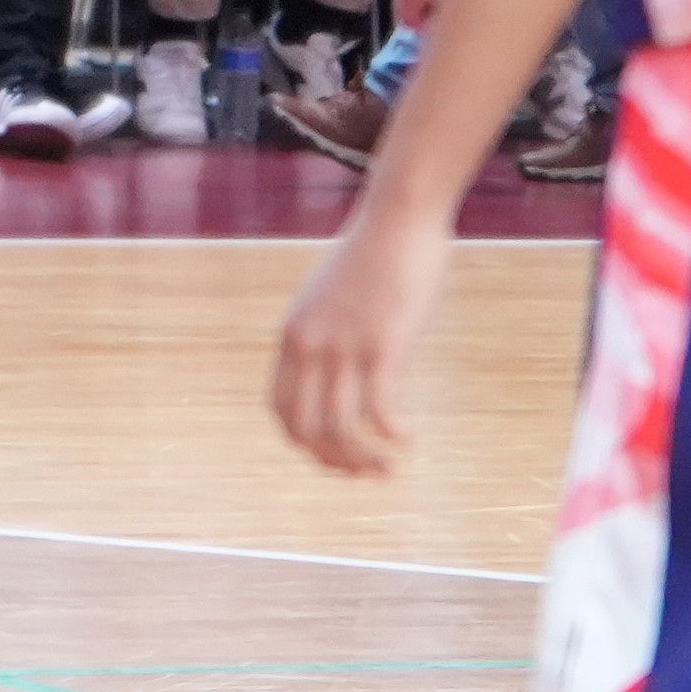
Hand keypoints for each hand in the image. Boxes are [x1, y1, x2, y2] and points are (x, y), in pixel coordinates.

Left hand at [269, 200, 450, 475]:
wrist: (397, 217)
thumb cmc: (372, 256)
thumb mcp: (330, 297)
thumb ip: (326, 333)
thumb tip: (338, 368)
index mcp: (293, 335)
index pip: (281, 409)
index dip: (304, 444)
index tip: (333, 458)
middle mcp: (310, 344)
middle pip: (305, 429)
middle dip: (332, 461)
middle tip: (364, 474)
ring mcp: (344, 345)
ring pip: (341, 428)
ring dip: (364, 461)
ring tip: (388, 470)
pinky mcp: (383, 344)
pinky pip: (380, 409)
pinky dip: (393, 435)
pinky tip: (409, 440)